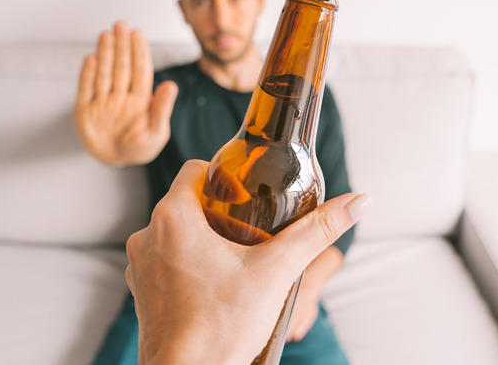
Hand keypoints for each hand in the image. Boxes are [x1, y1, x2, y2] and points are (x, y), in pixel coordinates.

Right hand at [74, 21, 178, 166]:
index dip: (138, 52)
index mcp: (140, 99)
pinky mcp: (85, 110)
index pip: (140, 71)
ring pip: (104, 73)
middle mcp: (121, 95)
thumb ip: (161, 109)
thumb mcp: (156, 133)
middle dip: (121, 46)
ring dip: (106, 54)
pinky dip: (88, 74)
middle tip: (121, 24)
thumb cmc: (139, 148)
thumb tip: (171, 85)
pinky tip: (92, 58)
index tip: (137, 34)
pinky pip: (86, 88)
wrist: (115, 161)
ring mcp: (103, 101)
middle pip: (121, 67)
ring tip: (106, 35)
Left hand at [125, 160, 371, 364]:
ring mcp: (139, 264)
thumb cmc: (223, 326)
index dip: (223, 177)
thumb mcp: (277, 271)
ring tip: (233, 261)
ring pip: (174, 233)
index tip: (245, 196)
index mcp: (172, 218)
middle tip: (248, 231)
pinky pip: (164, 261)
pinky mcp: (141, 289)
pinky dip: (186, 264)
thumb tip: (358, 202)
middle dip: (218, 212)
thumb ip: (317, 231)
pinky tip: (213, 285)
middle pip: (186, 202)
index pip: (195, 170)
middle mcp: (147, 235)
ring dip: (201, 239)